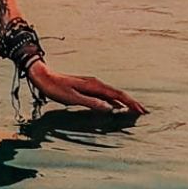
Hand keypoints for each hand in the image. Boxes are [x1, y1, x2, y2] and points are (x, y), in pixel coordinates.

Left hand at [26, 60, 146, 116]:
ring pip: (112, 94)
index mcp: (94, 85)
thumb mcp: (73, 98)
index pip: (117, 94)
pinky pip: (105, 95)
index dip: (130, 102)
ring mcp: (92, 85)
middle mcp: (95, 83)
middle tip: (144, 112)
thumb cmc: (56, 88)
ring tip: (134, 110)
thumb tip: (110, 108)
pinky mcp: (87, 88)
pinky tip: (115, 106)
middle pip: (118, 93)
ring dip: (124, 101)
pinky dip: (114, 101)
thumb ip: (92, 103)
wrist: (43, 76)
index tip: (141, 110)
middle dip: (131, 102)